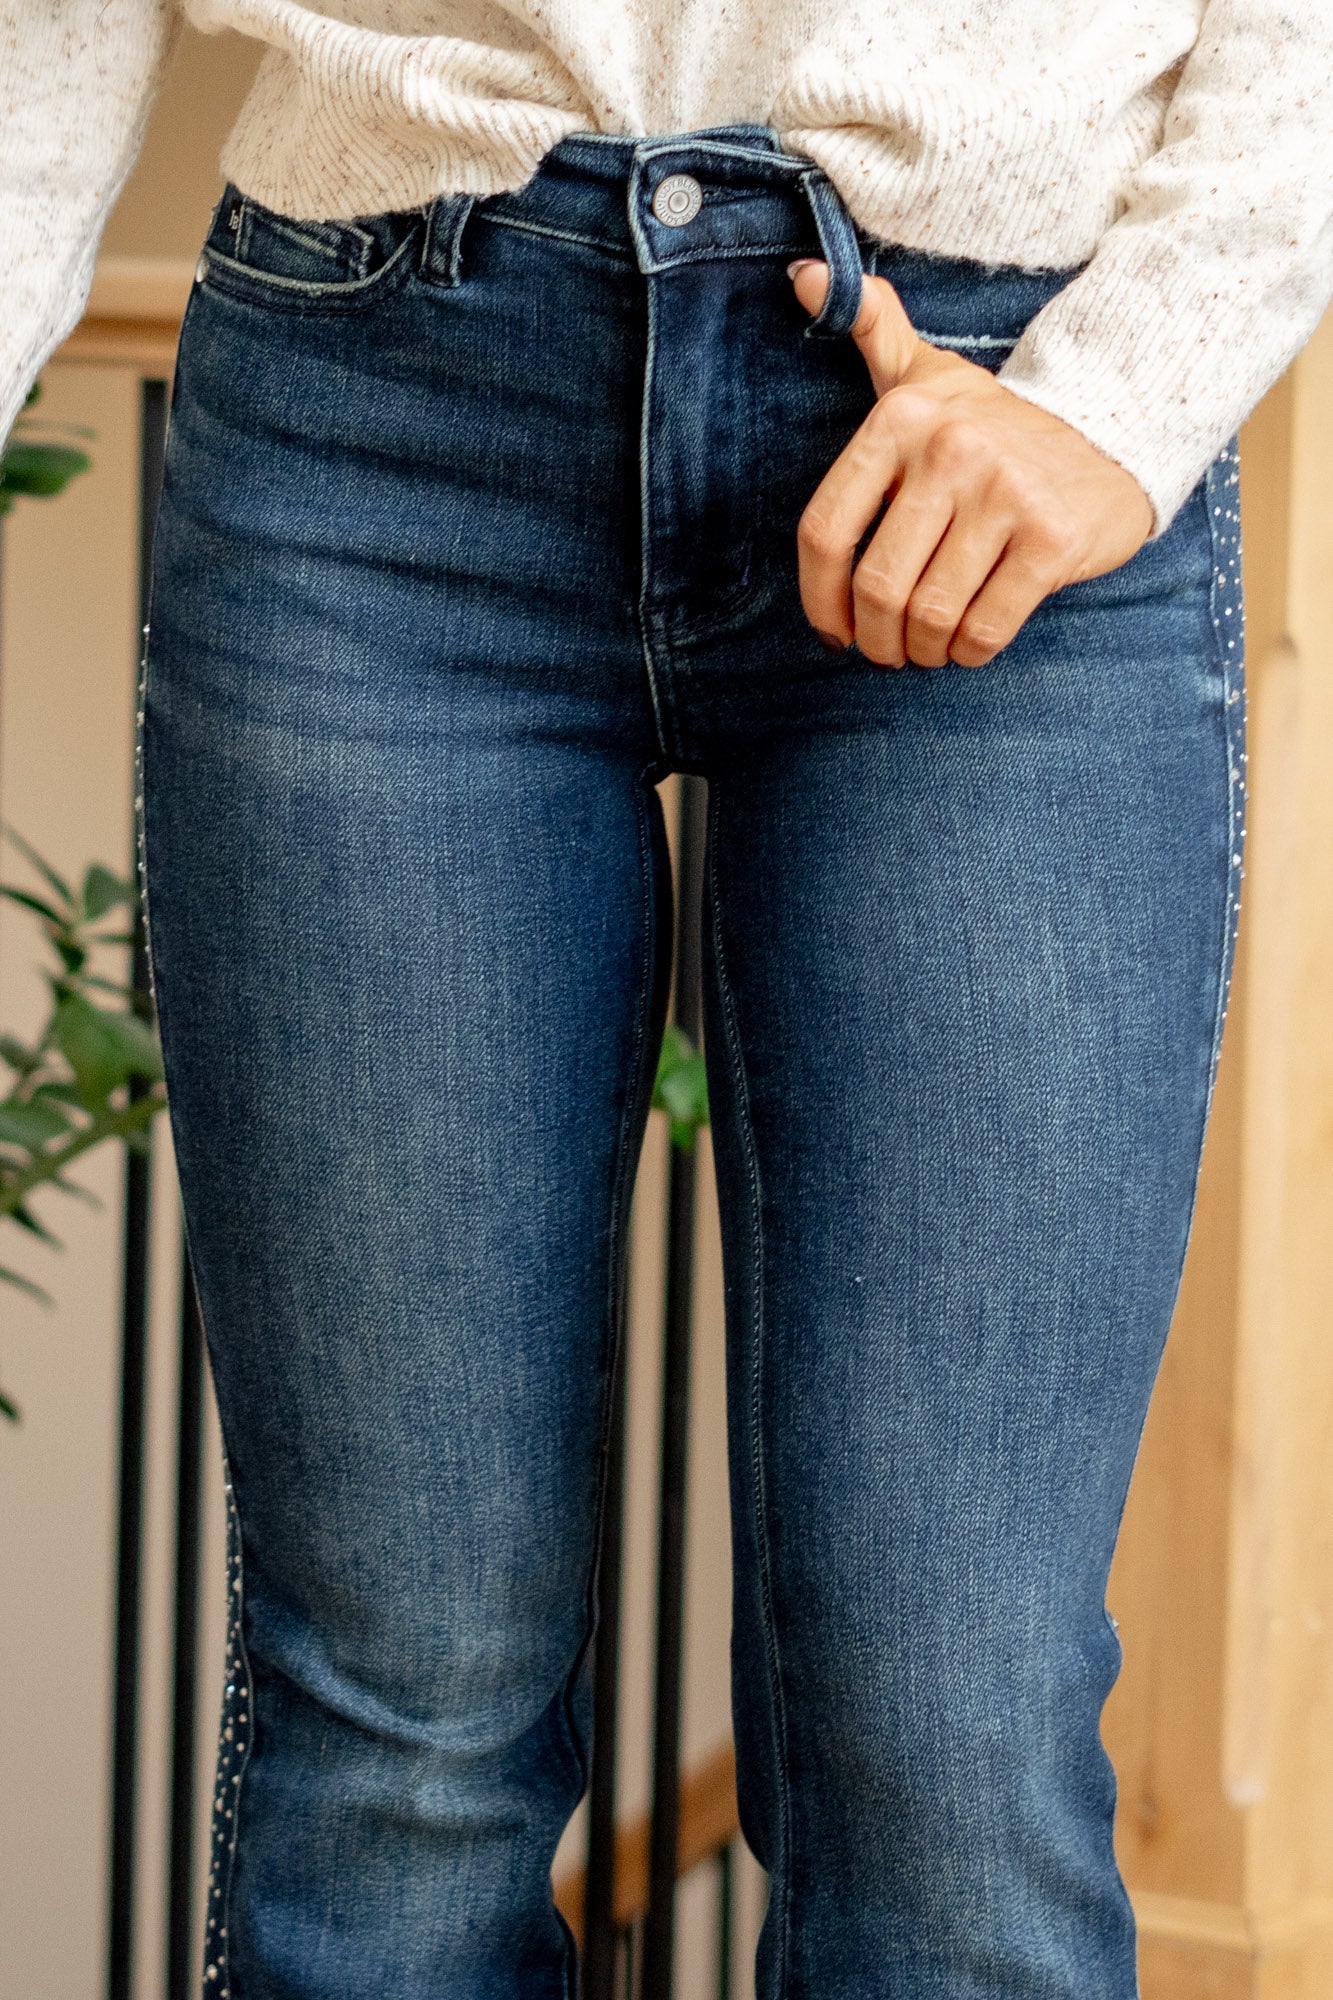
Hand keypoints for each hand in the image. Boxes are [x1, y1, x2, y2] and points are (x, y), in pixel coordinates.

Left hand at [788, 260, 1154, 667]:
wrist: (1114, 431)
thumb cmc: (996, 422)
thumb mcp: (928, 373)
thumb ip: (870, 332)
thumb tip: (803, 276)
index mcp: (902, 419)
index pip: (827, 529)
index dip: (817, 598)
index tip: (832, 630)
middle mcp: (950, 452)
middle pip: (878, 586)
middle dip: (875, 637)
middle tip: (886, 650)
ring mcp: (1005, 496)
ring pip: (930, 614)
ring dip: (921, 651)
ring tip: (926, 651)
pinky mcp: (1052, 541)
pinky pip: (985, 627)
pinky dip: (968, 652)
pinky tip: (968, 646)